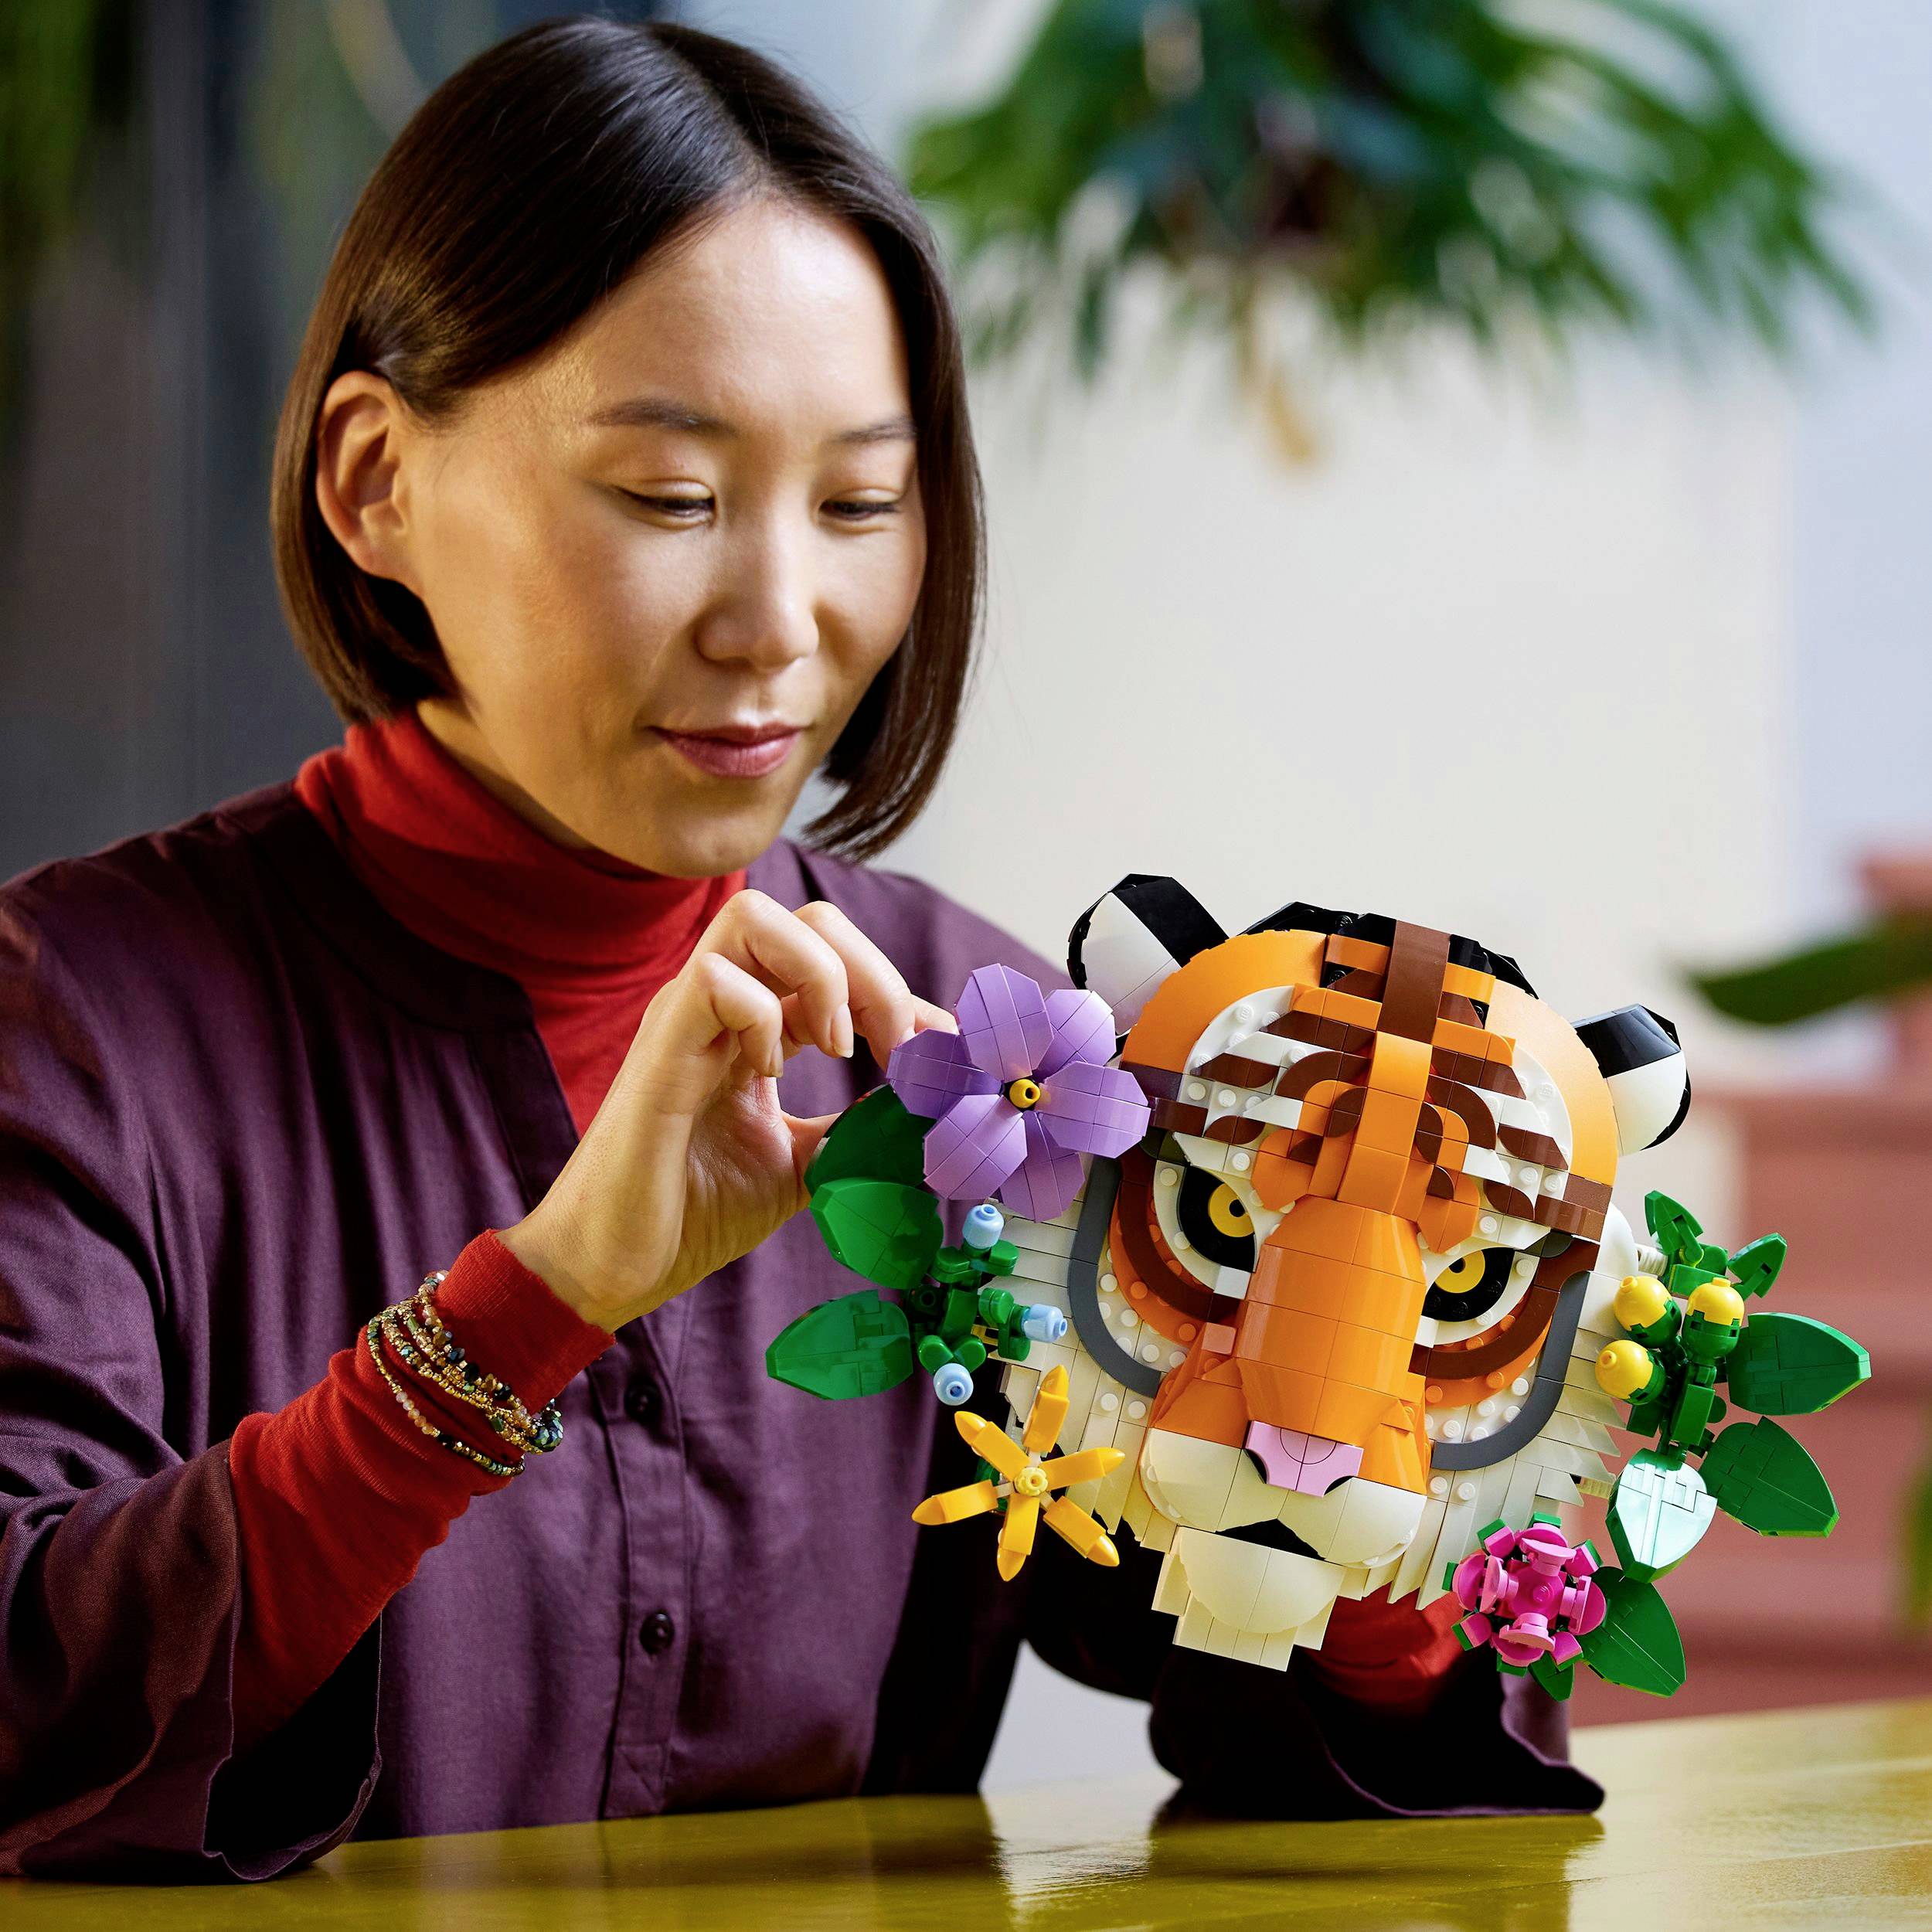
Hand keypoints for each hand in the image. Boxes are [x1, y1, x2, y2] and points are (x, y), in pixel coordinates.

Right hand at [499, 891, 951, 1330]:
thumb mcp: (807, 1165)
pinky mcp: (658, 1050)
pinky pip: (712, 978)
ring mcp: (685, 1017)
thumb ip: (860, 1130)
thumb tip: (931, 1107)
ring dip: (822, 974)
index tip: (938, 1059)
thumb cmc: (697, 1212)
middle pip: (809, 917)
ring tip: (840, 1048)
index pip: (839, 960)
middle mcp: (720, 1004)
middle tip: (899, 1051)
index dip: (901, 999)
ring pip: (754, 915)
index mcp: (757, 1025)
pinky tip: (772, 1073)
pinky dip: (762, 1015)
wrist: (613, 1267)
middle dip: (875, 973)